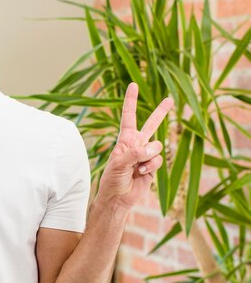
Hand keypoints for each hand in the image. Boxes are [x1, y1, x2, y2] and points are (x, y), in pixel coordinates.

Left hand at [96, 82, 173, 210]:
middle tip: (170, 99)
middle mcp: (136, 144)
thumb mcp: (118, 164)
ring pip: (157, 146)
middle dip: (161, 112)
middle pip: (151, 125)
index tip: (133, 85)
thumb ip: (134, 154)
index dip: (131, 101)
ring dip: (147, 158)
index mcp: (124, 139)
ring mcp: (146, 155)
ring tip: (136, 168)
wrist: (118, 197)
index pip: (129, 116)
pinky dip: (151, 167)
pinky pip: (158, 160)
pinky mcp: (153, 165)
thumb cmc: (112, 179)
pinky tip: (141, 173)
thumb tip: (151, 149)